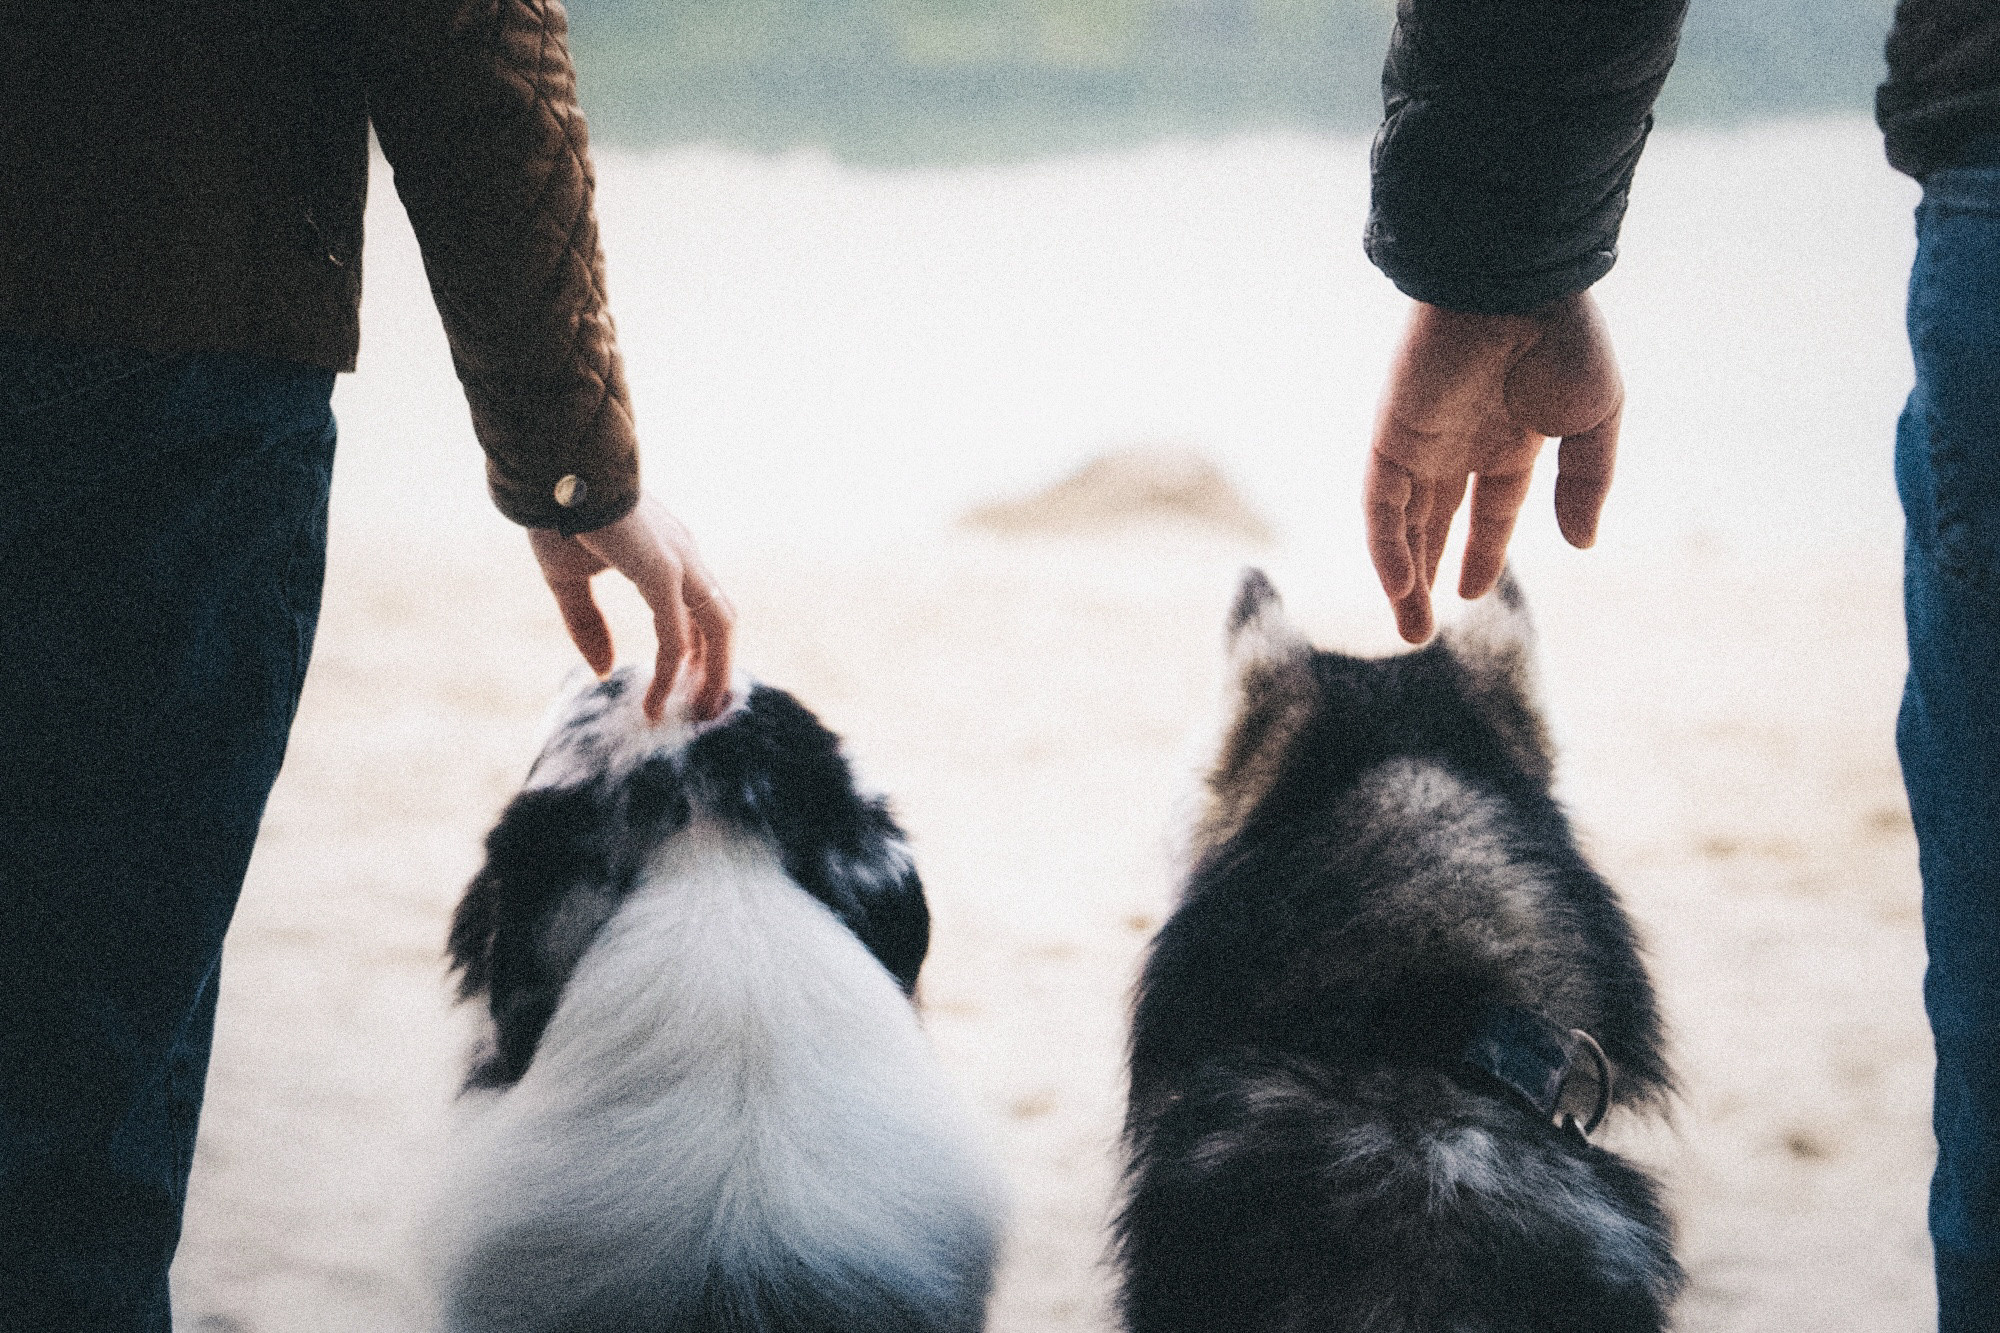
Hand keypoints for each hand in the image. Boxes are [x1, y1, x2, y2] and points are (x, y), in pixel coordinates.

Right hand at [528, 493, 734, 722]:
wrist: (549, 473)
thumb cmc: (557, 516)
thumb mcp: (569, 581)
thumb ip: (588, 625)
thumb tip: (602, 672)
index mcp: (669, 554)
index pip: (699, 610)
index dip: (697, 651)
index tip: (682, 687)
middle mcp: (684, 557)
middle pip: (721, 622)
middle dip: (717, 669)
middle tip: (702, 711)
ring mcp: (679, 562)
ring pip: (718, 628)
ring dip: (713, 675)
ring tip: (696, 714)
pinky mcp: (663, 571)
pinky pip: (675, 634)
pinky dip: (668, 670)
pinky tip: (655, 697)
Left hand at [1365, 291, 1621, 642]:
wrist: (1517, 284)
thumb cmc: (1563, 338)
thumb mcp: (1595, 418)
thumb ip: (1587, 481)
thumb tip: (1581, 543)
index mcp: (1511, 437)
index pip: (1490, 508)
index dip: (1482, 550)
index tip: (1471, 593)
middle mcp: (1461, 444)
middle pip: (1436, 524)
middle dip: (1430, 575)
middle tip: (1424, 630)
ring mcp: (1422, 441)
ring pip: (1403, 524)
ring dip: (1403, 577)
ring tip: (1410, 629)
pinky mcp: (1391, 435)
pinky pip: (1381, 503)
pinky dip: (1386, 546)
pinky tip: (1397, 586)